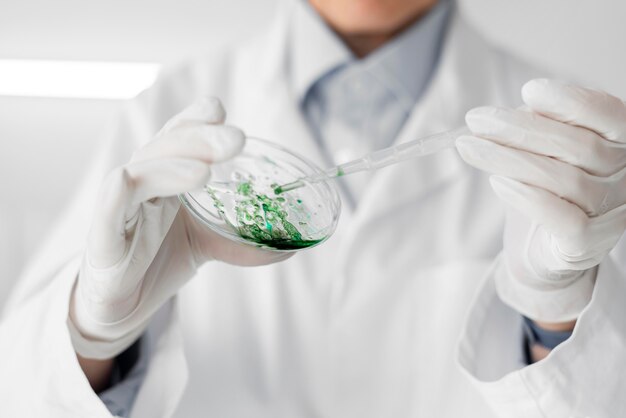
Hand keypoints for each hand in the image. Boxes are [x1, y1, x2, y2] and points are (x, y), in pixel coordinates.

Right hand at [69, 98, 289, 358]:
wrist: (123, 303)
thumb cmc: (158, 259)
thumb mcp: (205, 244)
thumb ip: (239, 241)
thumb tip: (289, 247)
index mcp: (166, 175)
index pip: (179, 135)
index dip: (197, 119)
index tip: (221, 112)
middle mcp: (141, 181)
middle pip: (166, 146)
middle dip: (200, 137)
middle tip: (236, 139)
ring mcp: (120, 205)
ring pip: (140, 170)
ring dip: (173, 164)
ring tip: (205, 171)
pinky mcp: (103, 233)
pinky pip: (109, 206)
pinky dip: (121, 190)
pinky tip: (129, 180)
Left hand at [456, 79, 625, 321]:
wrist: (539, 248)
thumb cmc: (543, 190)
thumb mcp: (539, 151)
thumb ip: (535, 129)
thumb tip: (507, 114)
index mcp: (619, 144)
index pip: (609, 115)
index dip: (571, 101)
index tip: (528, 91)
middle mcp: (624, 177)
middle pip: (578, 146)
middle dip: (519, 128)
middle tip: (476, 120)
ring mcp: (611, 213)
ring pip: (565, 179)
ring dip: (508, 158)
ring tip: (469, 147)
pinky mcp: (587, 245)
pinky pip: (565, 220)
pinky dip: (527, 197)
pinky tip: (497, 182)